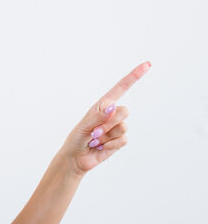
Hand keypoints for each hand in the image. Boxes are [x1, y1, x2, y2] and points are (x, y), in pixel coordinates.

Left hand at [58, 61, 151, 176]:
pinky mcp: (119, 140)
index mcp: (102, 106)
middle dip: (109, 123)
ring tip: (95, 140)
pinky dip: (110, 145)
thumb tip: (112, 107)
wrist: (76, 159)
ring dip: (107, 136)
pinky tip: (101, 147)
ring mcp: (117, 128)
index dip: (134, 76)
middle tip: (94, 132)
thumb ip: (97, 116)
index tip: (147, 64)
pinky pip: (123, 140)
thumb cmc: (76, 139)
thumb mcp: (84, 126)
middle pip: (125, 111)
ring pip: (123, 127)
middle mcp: (112, 115)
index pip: (121, 88)